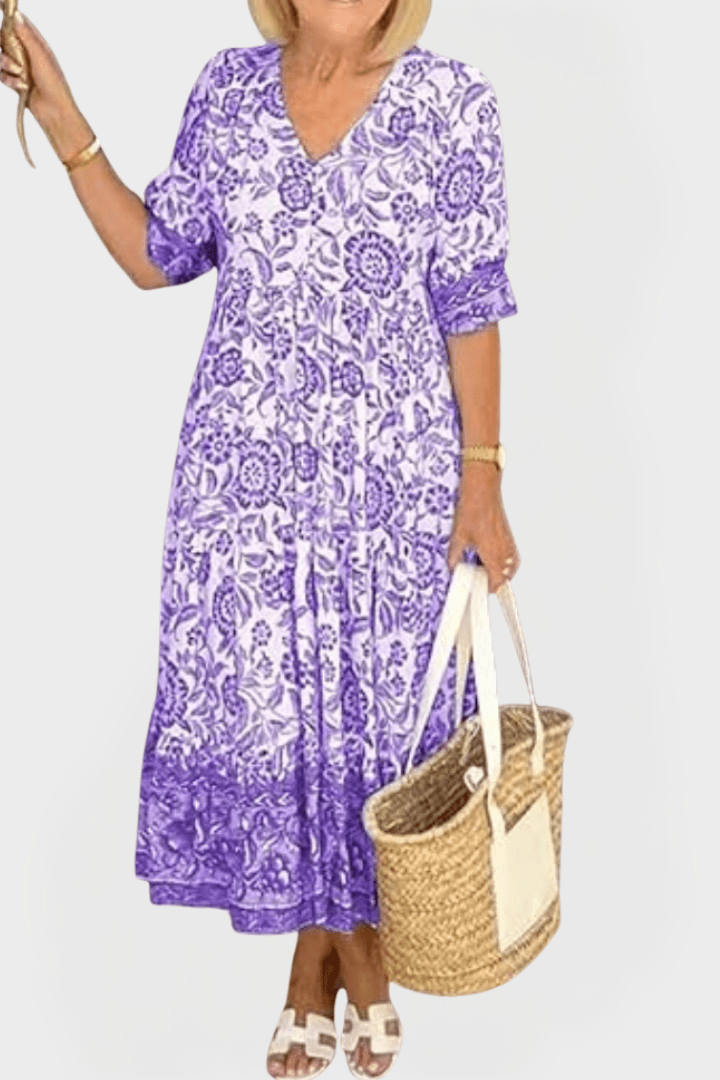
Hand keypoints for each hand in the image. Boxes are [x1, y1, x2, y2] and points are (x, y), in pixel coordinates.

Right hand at [0, 5, 76, 136]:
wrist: (55, 112)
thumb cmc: (55, 85)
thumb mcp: (41, 56)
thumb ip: (26, 36)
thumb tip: (15, 16)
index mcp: (36, 43)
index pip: (19, 23)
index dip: (9, 16)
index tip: (1, 7)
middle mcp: (27, 53)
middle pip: (3, 39)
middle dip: (4, 47)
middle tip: (13, 56)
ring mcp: (20, 67)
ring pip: (1, 57)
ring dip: (7, 65)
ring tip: (20, 74)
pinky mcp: (15, 81)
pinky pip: (2, 74)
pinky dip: (9, 80)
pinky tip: (20, 86)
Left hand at [446, 465, 520, 592]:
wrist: (483, 490)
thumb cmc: (472, 509)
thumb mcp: (458, 536)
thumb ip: (455, 556)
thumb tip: (453, 566)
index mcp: (492, 555)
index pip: (497, 583)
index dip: (488, 589)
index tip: (480, 591)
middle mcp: (504, 551)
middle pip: (504, 578)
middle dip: (493, 581)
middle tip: (479, 579)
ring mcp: (509, 544)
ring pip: (510, 568)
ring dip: (499, 572)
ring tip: (484, 567)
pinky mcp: (510, 537)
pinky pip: (511, 557)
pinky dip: (504, 562)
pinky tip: (491, 556)